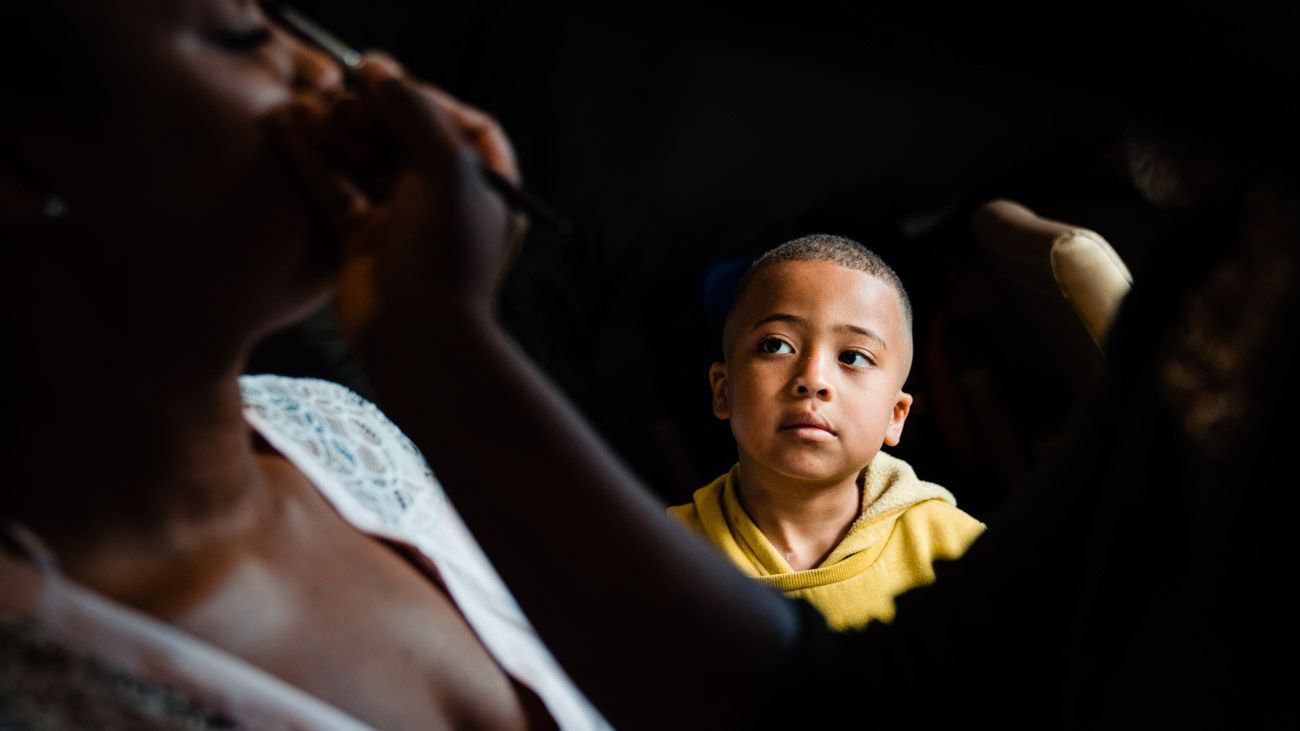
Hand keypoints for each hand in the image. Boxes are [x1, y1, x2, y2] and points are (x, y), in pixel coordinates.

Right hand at [272, 55, 515, 340]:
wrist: (418, 339)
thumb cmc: (446, 256)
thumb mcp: (447, 171)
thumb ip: (417, 114)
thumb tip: (380, 71)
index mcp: (487, 188)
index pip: (464, 127)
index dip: (428, 100)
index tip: (389, 83)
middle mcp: (448, 202)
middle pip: (409, 139)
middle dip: (374, 114)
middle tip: (343, 97)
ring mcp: (403, 221)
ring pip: (366, 161)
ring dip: (336, 131)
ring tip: (304, 106)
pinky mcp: (361, 239)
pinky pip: (335, 187)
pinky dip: (313, 159)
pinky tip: (287, 129)